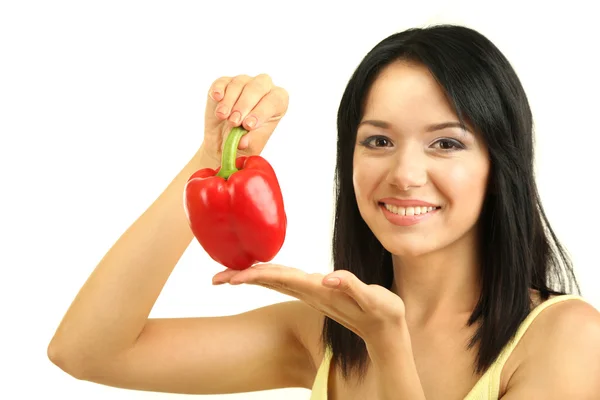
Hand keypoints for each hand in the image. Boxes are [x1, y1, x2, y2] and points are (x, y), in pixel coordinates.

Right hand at [199, 74, 288, 167]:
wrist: (224, 142)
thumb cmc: (245, 141)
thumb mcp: (251, 147)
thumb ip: (250, 142)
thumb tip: (242, 142)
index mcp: (277, 103)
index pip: (276, 100)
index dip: (262, 111)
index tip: (248, 126)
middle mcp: (263, 89)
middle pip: (258, 86)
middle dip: (245, 105)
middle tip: (234, 122)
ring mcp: (243, 83)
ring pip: (239, 83)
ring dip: (230, 101)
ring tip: (223, 116)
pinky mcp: (224, 83)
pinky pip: (222, 82)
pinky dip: (219, 89)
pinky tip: (217, 98)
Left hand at [212, 264, 406, 343]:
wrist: (385, 332)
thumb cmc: (381, 313)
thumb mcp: (373, 299)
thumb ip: (352, 286)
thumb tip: (328, 277)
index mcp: (319, 290)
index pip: (281, 279)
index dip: (256, 275)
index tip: (231, 277)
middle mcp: (311, 291)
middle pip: (271, 281)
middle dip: (244, 278)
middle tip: (216, 278)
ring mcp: (312, 293)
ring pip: (276, 281)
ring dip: (253, 277)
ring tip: (229, 276)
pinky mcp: (317, 292)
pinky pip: (287, 282)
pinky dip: (270, 276)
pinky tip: (260, 273)